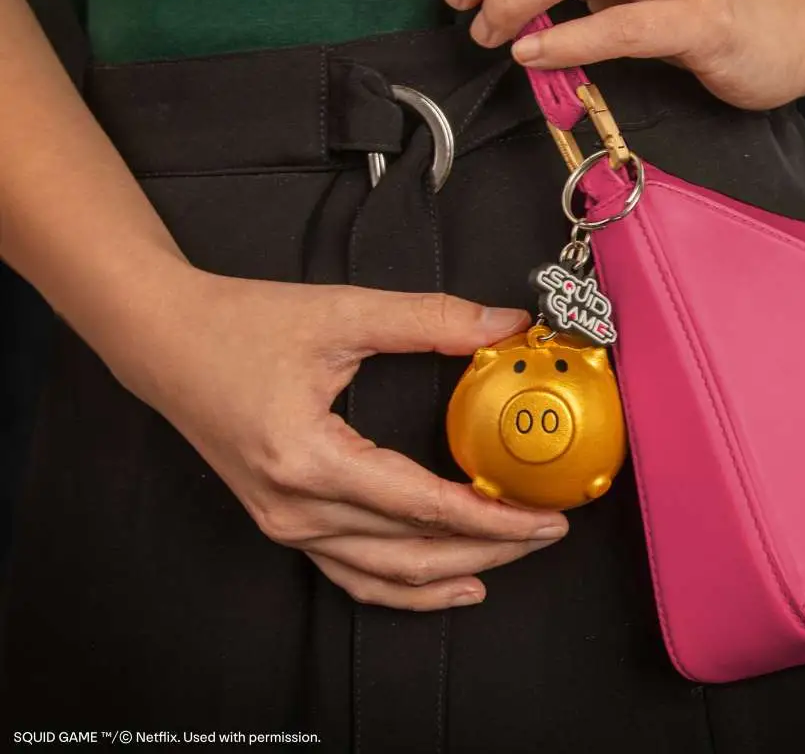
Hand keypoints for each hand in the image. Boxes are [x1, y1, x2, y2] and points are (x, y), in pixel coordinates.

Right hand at [109, 269, 568, 610]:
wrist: (166, 339)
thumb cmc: (240, 326)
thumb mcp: (343, 313)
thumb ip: (430, 320)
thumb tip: (503, 325)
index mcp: (309, 459)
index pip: (423, 507)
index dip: (493, 517)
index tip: (543, 516)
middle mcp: (295, 508)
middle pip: (413, 552)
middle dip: (490, 548)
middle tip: (545, 531)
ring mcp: (285, 524)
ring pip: (386, 574)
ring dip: (455, 571)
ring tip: (511, 557)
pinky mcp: (284, 520)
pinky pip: (354, 572)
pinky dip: (406, 586)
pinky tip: (449, 584)